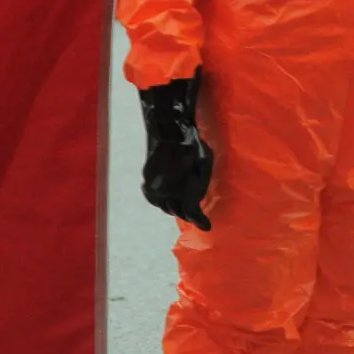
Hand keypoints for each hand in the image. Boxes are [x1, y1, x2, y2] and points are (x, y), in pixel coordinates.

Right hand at [139, 75, 214, 230]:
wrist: (168, 126)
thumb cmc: (192, 143)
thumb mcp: (205, 163)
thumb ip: (200, 184)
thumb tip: (197, 200)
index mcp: (177, 185)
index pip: (189, 209)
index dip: (199, 220)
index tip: (207, 227)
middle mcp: (159, 188)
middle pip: (175, 209)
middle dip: (188, 214)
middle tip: (198, 217)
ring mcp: (150, 183)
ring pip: (163, 205)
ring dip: (174, 207)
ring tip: (186, 209)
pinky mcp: (146, 177)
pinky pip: (153, 197)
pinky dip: (162, 200)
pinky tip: (169, 199)